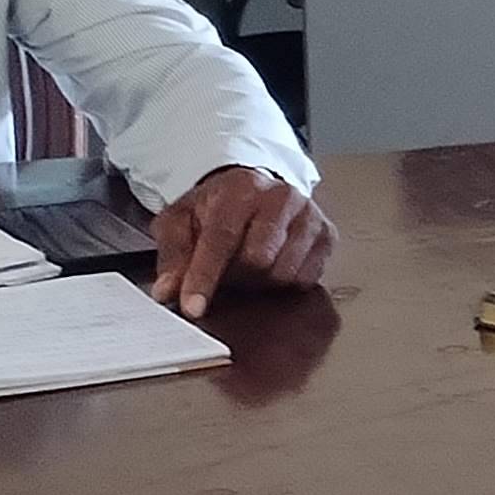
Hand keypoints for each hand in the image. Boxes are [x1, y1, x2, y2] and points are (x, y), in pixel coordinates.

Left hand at [152, 166, 334, 315]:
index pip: (222, 238)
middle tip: (225, 269)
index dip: (204, 276)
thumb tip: (167, 290)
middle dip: (235, 276)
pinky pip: (306, 279)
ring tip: (249, 264)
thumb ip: (173, 255)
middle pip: (257, 260)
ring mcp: (309, 216)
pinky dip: (283, 282)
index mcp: (242, 187)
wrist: (252, 192)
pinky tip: (273, 265)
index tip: (193, 307)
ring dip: (260, 281)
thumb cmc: (216, 209)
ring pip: (283, 273)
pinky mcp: (327, 235)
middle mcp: (281, 197)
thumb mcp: (181, 222)